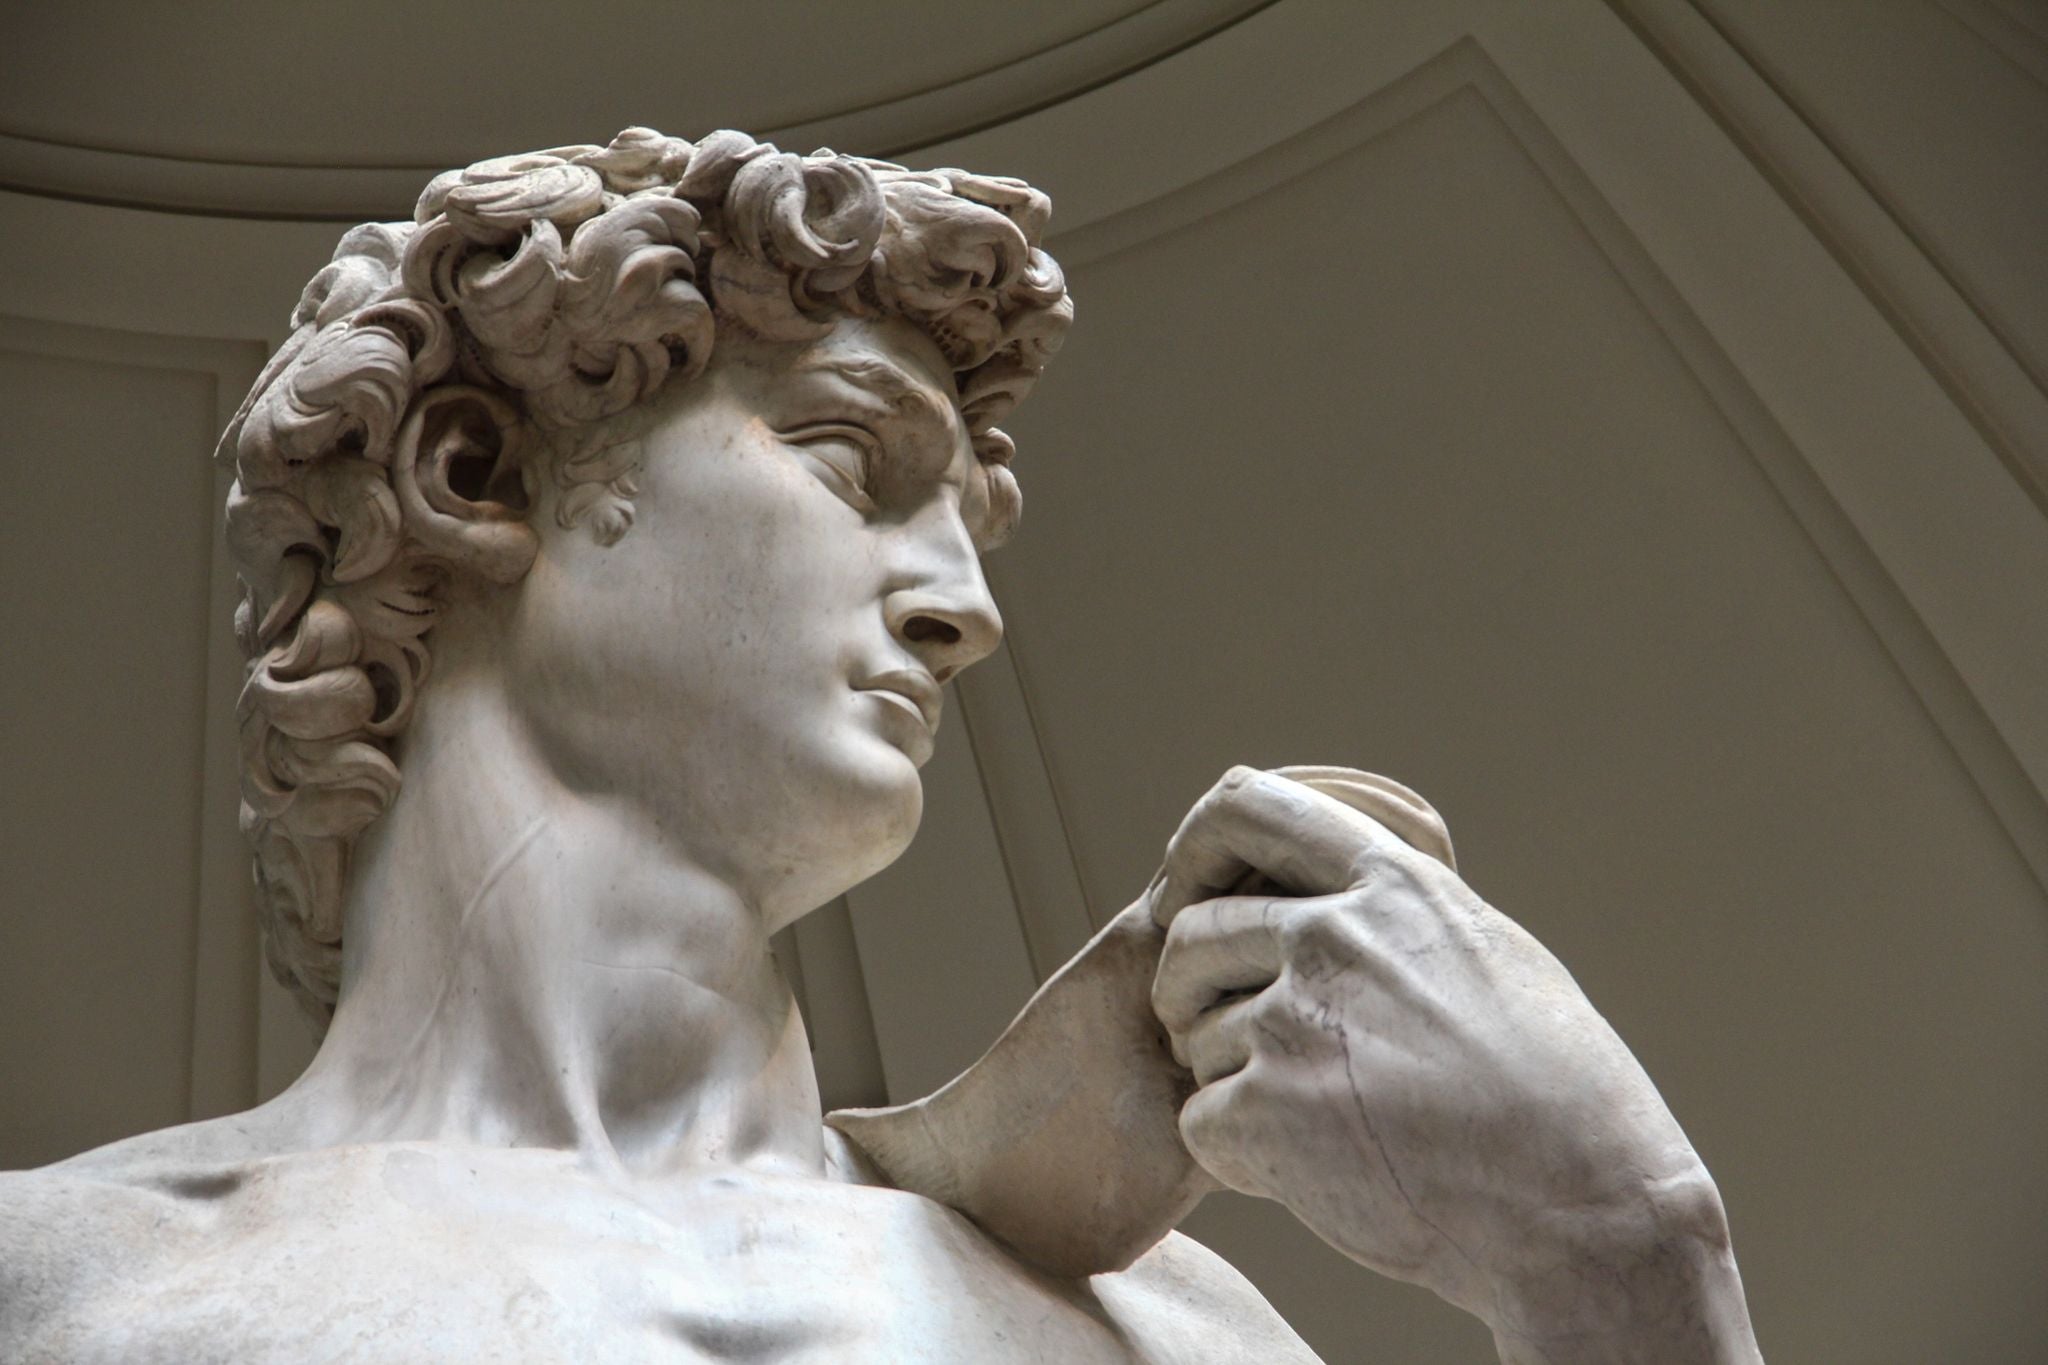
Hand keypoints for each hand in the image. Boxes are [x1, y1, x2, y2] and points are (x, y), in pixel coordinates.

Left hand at [1149, 767, 1759, 1363]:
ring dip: (1231, 1083)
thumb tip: (1340, 886)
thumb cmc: (1560, 1095)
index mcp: (1390, 884)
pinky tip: (1319, 1174)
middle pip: (1190, 936)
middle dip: (1191, 991)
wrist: (1585, 1209)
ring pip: (1196, 1037)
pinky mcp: (1267, 1112)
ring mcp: (1293, 1022)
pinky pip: (1202, 1122)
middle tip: (1227, 1042)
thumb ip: (1400, 912)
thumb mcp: (1492, 954)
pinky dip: (1241, 1156)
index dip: (1192, 850)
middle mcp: (1330, 936)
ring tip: (1325, 1125)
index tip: (1183, 894)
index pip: (1243, 809)